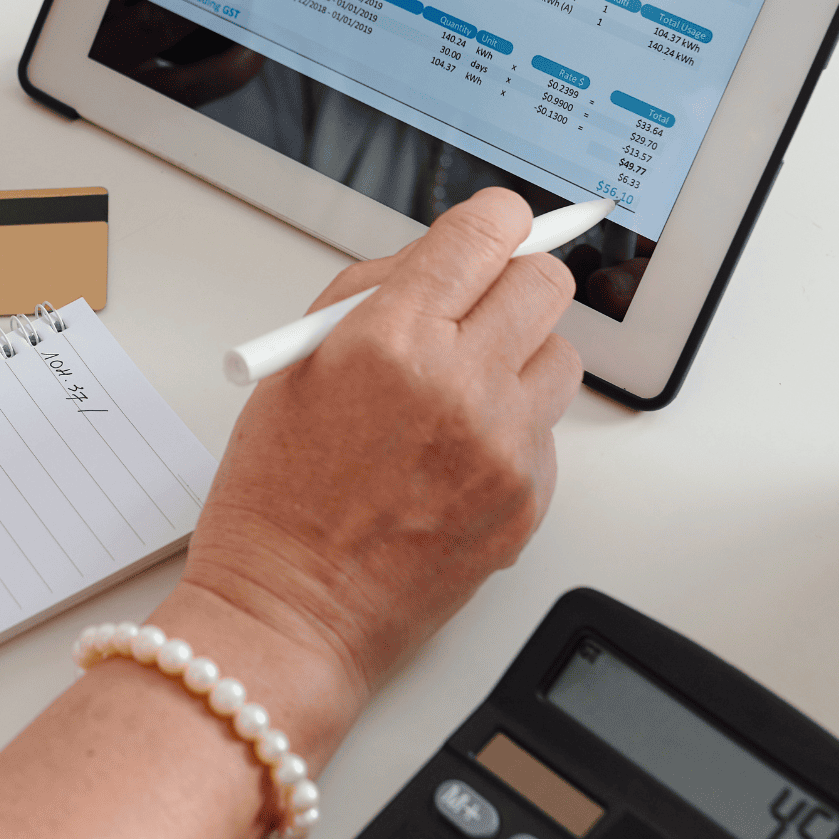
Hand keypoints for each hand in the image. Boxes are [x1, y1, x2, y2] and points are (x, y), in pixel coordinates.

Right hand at [173, 188, 581, 740]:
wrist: (291, 615)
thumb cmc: (278, 498)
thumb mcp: (295, 364)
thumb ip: (375, 294)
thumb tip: (446, 257)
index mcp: (391, 338)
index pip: (488, 232)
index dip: (494, 223)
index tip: (491, 231)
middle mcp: (459, 386)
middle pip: (546, 282)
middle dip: (513, 283)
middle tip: (480, 306)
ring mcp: (502, 447)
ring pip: (560, 357)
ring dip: (520, 359)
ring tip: (461, 394)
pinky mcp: (527, 499)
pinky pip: (547, 432)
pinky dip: (513, 432)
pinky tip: (455, 459)